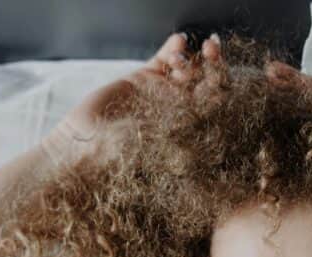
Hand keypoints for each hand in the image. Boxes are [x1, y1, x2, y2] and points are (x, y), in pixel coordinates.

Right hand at [40, 31, 223, 165]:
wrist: (88, 148)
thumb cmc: (125, 160)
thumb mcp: (164, 152)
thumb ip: (190, 136)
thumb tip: (220, 123)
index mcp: (190, 132)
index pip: (216, 109)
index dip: (224, 89)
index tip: (224, 76)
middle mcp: (180, 113)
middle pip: (207, 84)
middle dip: (214, 65)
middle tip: (213, 49)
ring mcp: (162, 94)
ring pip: (188, 69)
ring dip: (195, 55)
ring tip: (194, 47)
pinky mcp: (143, 80)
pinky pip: (163, 60)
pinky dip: (173, 48)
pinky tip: (178, 41)